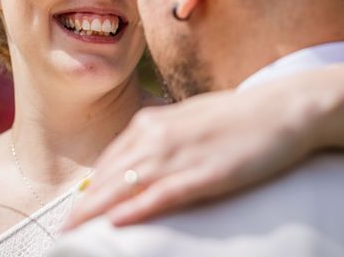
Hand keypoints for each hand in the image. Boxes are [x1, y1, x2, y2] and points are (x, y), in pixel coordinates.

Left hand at [63, 82, 328, 228]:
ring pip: (125, 188)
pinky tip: (116, 222)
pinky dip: (136, 209)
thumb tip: (141, 157)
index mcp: (153, 122)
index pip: (109, 162)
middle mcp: (158, 136)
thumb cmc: (238, 116)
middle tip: (62, 231)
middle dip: (83, 207)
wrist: (280, 109)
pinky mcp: (203, 174)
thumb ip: (162, 136)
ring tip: (73, 234)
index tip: (74, 211)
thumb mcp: (190, 119)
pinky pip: (161, 195)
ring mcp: (179, 154)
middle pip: (108, 177)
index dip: (88, 190)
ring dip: (95, 213)